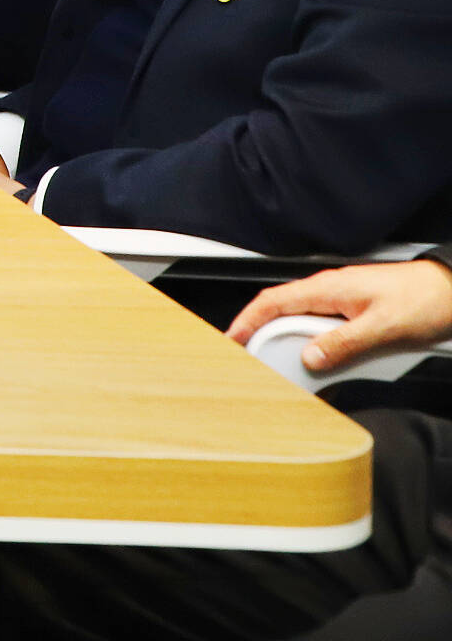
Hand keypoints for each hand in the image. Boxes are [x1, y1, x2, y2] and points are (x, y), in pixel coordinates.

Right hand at [232, 260, 451, 374]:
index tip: (233, 339)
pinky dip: (323, 347)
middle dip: (269, 338)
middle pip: (286, 315)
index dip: (247, 320)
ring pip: (308, 325)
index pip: (272, 301)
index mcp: (329, 289)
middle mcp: (332, 292)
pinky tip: (334, 363)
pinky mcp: (358, 312)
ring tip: (301, 370)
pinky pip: (329, 330)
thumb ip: (343, 344)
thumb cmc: (425, 299)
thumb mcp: (383, 328)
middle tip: (261, 363)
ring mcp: (344, 301)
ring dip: (301, 346)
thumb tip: (311, 358)